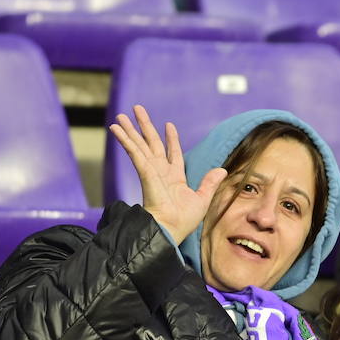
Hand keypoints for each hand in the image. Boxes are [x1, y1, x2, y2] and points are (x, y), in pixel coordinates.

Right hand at [109, 104, 225, 244]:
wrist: (171, 230)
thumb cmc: (184, 220)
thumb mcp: (202, 199)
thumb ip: (210, 183)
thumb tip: (222, 170)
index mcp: (174, 177)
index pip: (172, 152)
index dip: (171, 139)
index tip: (168, 125)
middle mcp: (160, 172)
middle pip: (151, 143)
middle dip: (144, 126)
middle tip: (137, 110)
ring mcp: (151, 171)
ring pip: (139, 145)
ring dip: (130, 130)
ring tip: (120, 116)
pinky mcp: (144, 172)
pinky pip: (134, 153)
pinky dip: (126, 140)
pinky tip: (116, 130)